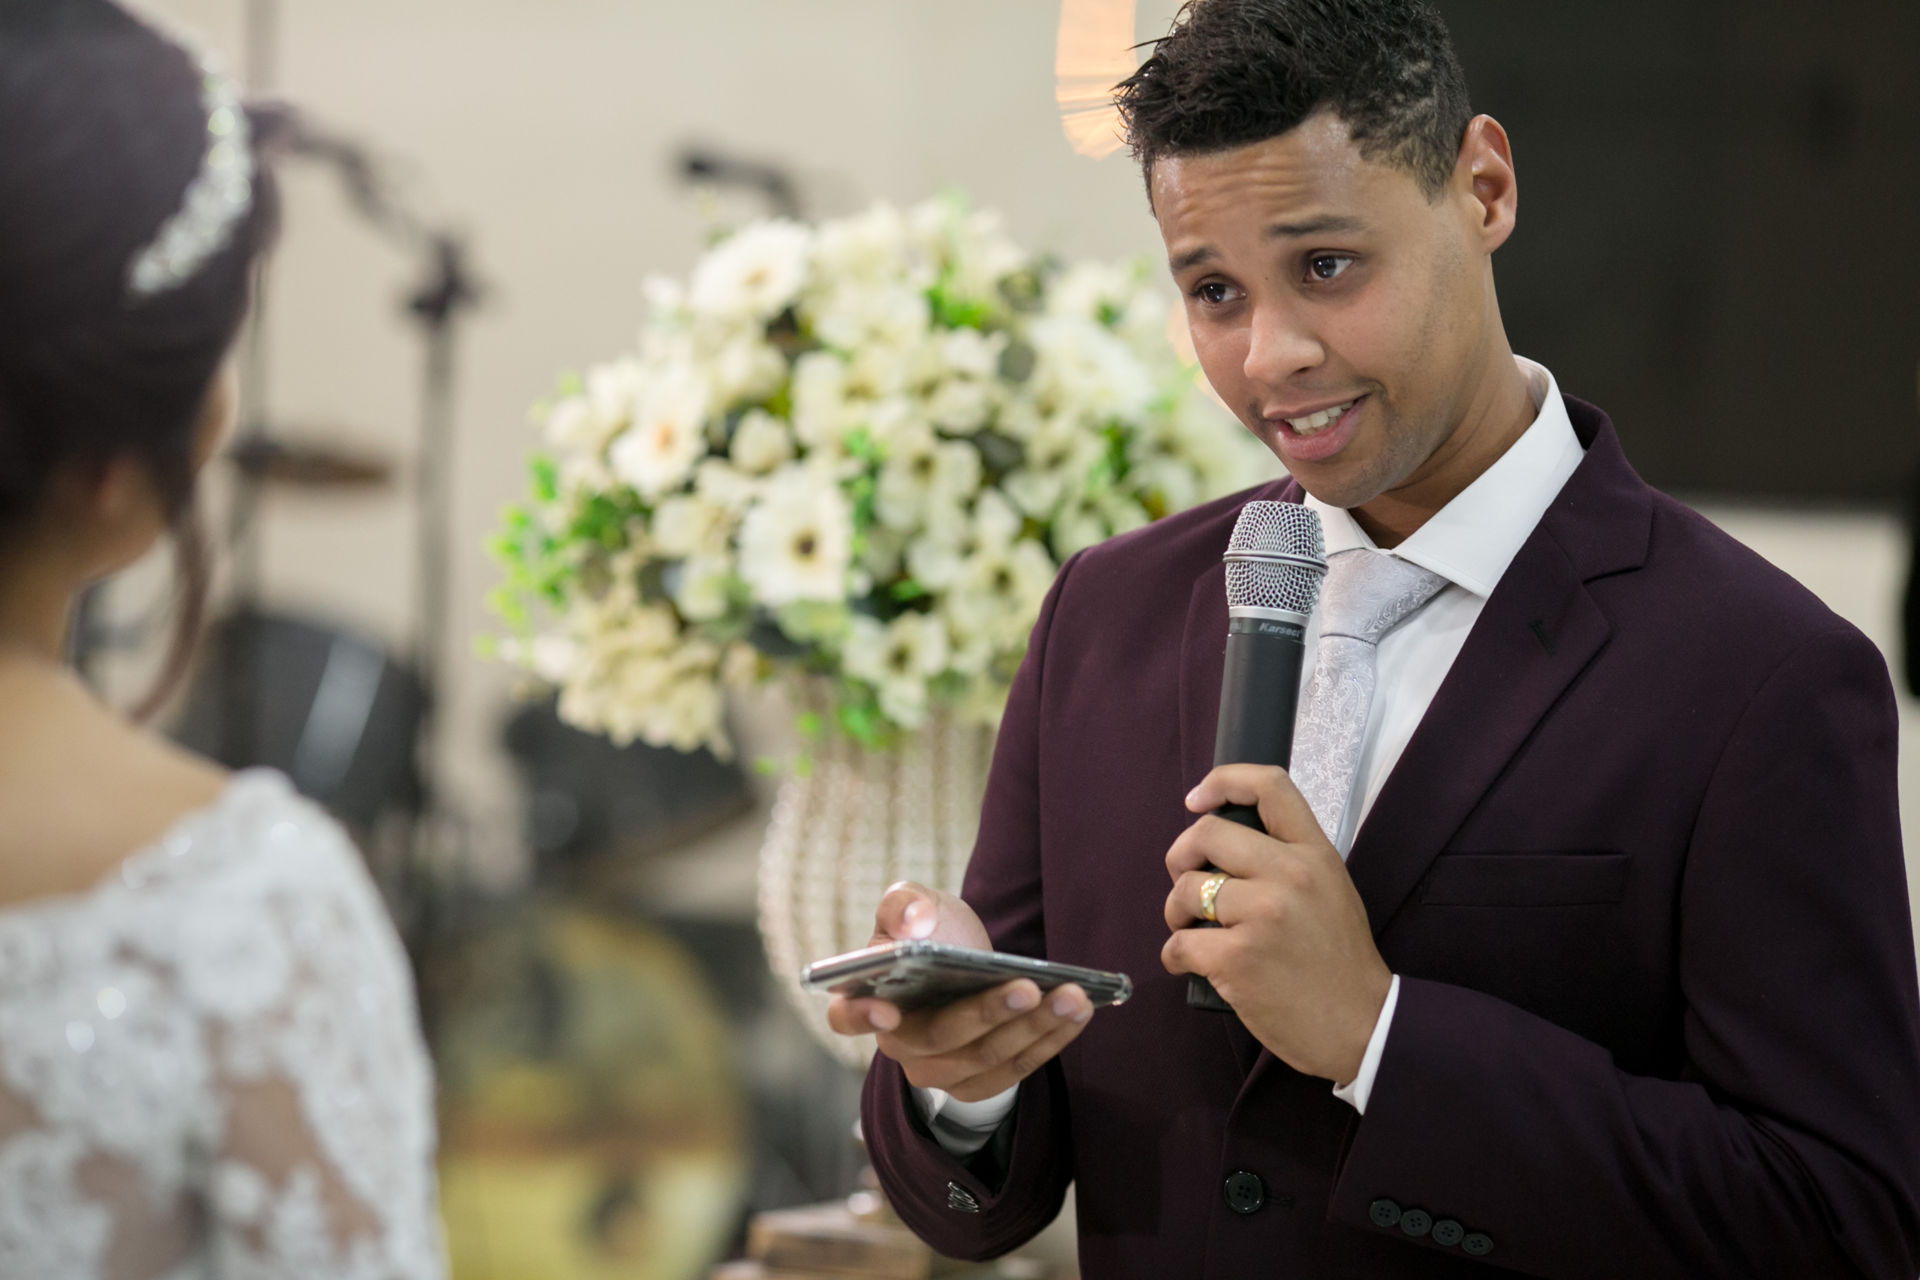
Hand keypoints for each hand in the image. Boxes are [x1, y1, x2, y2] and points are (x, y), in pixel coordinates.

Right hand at [825, 881, 1095, 1102]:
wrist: (964, 963)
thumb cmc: (931, 931)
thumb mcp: (912, 903)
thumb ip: (905, 903)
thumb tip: (916, 923)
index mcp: (866, 998)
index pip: (848, 1017)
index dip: (863, 1017)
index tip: (887, 1012)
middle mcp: (897, 1044)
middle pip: (939, 1038)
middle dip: (987, 1013)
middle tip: (1028, 988)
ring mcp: (938, 1071)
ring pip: (986, 1058)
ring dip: (1033, 1028)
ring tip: (1072, 996)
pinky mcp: (978, 1085)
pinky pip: (1016, 1070)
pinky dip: (1050, 1042)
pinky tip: (1078, 1012)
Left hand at [1161, 765, 1391, 1083]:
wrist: (1362, 1025)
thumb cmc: (1339, 961)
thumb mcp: (1331, 890)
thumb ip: (1287, 861)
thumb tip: (1225, 847)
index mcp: (1314, 854)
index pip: (1268, 786)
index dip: (1223, 781)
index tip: (1198, 800)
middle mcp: (1289, 875)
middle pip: (1207, 833)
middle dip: (1181, 856)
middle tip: (1186, 883)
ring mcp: (1262, 914)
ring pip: (1186, 889)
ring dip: (1176, 911)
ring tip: (1191, 930)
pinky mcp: (1237, 957)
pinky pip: (1179, 942)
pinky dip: (1175, 955)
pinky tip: (1189, 965)